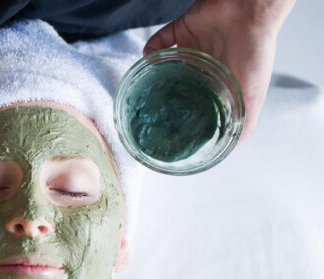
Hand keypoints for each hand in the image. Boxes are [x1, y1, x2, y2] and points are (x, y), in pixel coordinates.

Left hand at [144, 0, 295, 139]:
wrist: (251, 12)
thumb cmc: (254, 53)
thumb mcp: (252, 96)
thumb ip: (243, 122)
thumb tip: (232, 148)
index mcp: (219, 80)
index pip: (196, 101)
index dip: (184, 113)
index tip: (169, 128)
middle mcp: (203, 65)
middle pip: (177, 84)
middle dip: (164, 97)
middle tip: (150, 112)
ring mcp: (190, 48)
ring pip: (164, 65)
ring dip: (153, 76)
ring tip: (141, 92)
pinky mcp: (180, 30)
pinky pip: (158, 42)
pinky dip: (149, 52)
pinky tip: (145, 63)